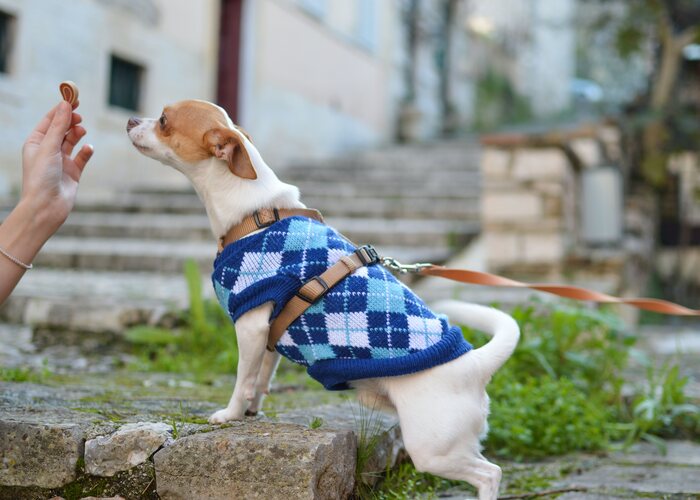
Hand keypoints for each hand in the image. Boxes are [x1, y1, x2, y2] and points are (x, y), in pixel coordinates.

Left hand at [20, 100, 93, 233]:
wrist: (46, 206)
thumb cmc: (41, 177)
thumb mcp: (49, 147)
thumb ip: (59, 126)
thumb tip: (65, 105)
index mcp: (36, 143)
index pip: (49, 121)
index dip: (60, 110)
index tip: (73, 99)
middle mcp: (48, 151)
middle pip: (62, 129)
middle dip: (70, 121)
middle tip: (80, 116)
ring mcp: (61, 161)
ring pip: (72, 141)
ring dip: (77, 134)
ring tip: (82, 131)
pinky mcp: (74, 172)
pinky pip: (82, 157)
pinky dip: (86, 151)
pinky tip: (89, 149)